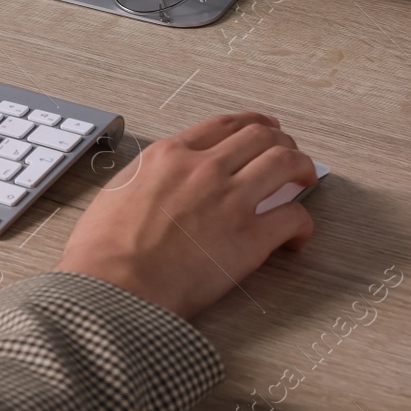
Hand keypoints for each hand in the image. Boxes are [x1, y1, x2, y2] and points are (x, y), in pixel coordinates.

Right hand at [53, 113, 316, 321]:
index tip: (263, 128)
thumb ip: (147, 178)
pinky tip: (296, 236)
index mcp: (168, 155)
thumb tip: (159, 182)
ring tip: (306, 180)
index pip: (222, 125)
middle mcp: (203, 169)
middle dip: (282, 142)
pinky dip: (302, 223)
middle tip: (290, 154)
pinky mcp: (249, 239)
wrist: (112, 287)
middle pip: (260, 137)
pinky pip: (293, 217)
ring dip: (302, 168)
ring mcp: (230, 200)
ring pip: (285, 163)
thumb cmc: (104, 251)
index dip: (251, 123)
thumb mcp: (117, 192)